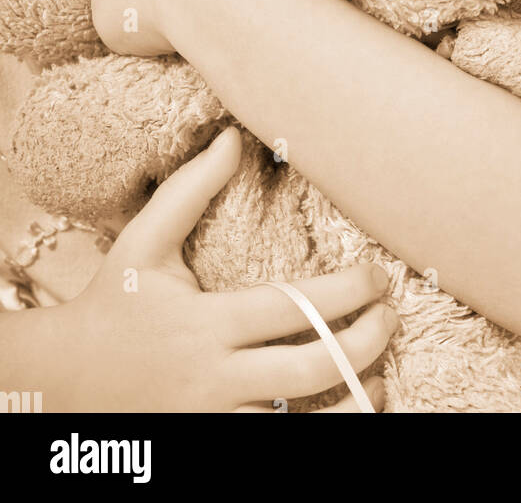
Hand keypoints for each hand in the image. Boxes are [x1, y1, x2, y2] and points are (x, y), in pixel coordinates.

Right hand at [37, 128, 397, 411]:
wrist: (62, 380)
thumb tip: (233, 136)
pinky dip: (319, 434)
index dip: (346, 293)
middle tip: (391, 318)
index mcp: (204, 323)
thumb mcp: (144, 241)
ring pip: (298, 423)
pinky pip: (276, 449)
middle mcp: (213, 378)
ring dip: (351, 400)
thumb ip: (191, 190)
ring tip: (381, 378)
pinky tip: (348, 412)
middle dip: (363, 343)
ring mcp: (213, 420)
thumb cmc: (112, 300)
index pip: (292, 307)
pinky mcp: (210, 446)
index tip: (377, 276)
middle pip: (308, 368)